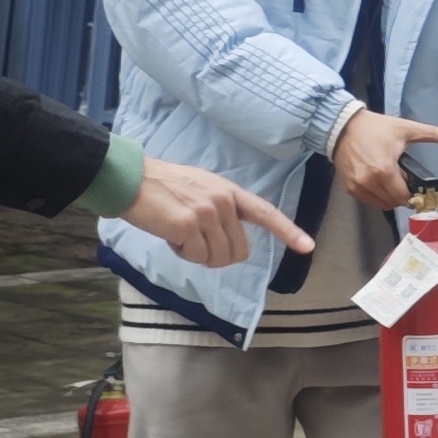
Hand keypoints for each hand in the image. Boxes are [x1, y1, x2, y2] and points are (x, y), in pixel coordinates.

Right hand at [122, 158, 316, 269]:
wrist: (130, 180)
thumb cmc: (162, 188)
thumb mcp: (200, 189)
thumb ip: (221, 210)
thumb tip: (230, 242)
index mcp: (229, 191)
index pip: (265, 212)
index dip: (287, 231)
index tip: (307, 247)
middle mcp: (222, 201)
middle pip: (238, 251)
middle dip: (217, 255)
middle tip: (194, 241)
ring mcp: (206, 212)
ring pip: (217, 258)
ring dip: (197, 255)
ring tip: (179, 232)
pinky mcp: (187, 225)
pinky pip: (196, 257)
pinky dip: (182, 254)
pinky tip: (169, 234)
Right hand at [331, 108, 437, 209]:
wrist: (343, 125)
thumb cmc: (375, 128)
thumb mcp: (405, 129)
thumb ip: (432, 134)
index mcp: (384, 170)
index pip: (403, 197)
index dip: (413, 194)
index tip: (416, 188)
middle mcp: (369, 182)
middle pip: (393, 202)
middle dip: (402, 194)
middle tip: (403, 180)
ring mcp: (357, 186)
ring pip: (380, 204)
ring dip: (389, 196)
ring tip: (390, 179)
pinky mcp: (348, 187)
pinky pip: (367, 200)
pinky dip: (375, 195)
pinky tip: (377, 181)